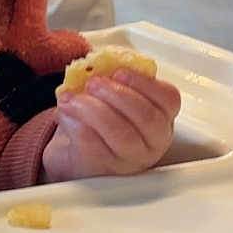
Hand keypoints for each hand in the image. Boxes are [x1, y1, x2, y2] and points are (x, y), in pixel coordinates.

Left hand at [41, 68, 181, 183]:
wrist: (77, 156)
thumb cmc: (101, 123)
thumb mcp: (111, 98)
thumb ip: (113, 81)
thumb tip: (98, 63)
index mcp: (161, 119)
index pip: (168, 99)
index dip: (145, 83)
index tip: (120, 71)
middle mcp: (151, 142)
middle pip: (146, 117)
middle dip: (117, 94)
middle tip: (93, 83)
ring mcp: (129, 160)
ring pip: (120, 133)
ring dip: (93, 109)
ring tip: (72, 98)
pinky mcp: (103, 169)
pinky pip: (93, 146)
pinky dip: (76, 125)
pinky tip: (65, 114)